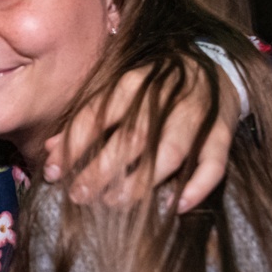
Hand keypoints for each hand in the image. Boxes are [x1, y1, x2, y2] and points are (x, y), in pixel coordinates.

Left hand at [43, 58, 237, 213]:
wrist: (214, 66)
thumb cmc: (155, 89)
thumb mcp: (118, 94)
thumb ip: (86, 122)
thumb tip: (49, 150)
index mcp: (133, 84)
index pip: (98, 115)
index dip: (72, 146)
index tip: (54, 173)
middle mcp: (164, 99)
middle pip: (131, 137)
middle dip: (101, 169)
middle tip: (79, 195)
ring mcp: (196, 116)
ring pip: (170, 152)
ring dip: (142, 180)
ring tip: (114, 202)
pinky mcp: (222, 133)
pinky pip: (213, 164)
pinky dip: (196, 186)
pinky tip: (174, 205)